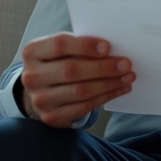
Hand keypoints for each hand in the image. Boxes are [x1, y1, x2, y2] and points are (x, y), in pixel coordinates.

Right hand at [19, 33, 133, 127]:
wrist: (42, 90)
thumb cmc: (59, 62)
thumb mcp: (62, 50)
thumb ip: (80, 45)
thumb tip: (112, 49)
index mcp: (33, 52)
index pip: (60, 45)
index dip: (85, 45)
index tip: (108, 47)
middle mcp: (32, 76)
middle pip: (71, 70)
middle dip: (103, 67)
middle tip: (126, 64)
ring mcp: (40, 99)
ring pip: (80, 91)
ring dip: (109, 84)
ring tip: (128, 76)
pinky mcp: (52, 116)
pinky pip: (84, 107)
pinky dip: (106, 96)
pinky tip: (120, 89)